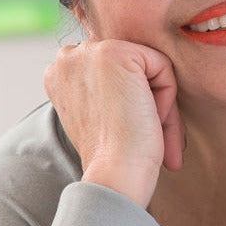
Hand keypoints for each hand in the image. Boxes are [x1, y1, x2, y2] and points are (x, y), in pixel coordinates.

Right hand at [43, 39, 183, 207]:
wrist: (114, 174)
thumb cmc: (112, 153)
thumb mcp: (100, 111)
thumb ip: (107, 84)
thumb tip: (135, 73)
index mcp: (59, 73)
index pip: (115, 68)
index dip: (131, 99)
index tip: (132, 129)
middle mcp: (68, 56)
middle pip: (133, 64)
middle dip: (148, 97)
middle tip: (148, 133)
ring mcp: (90, 51)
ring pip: (149, 66)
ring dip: (159, 100)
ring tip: (154, 132)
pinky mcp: (116, 53)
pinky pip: (162, 66)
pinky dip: (166, 96)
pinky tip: (150, 119)